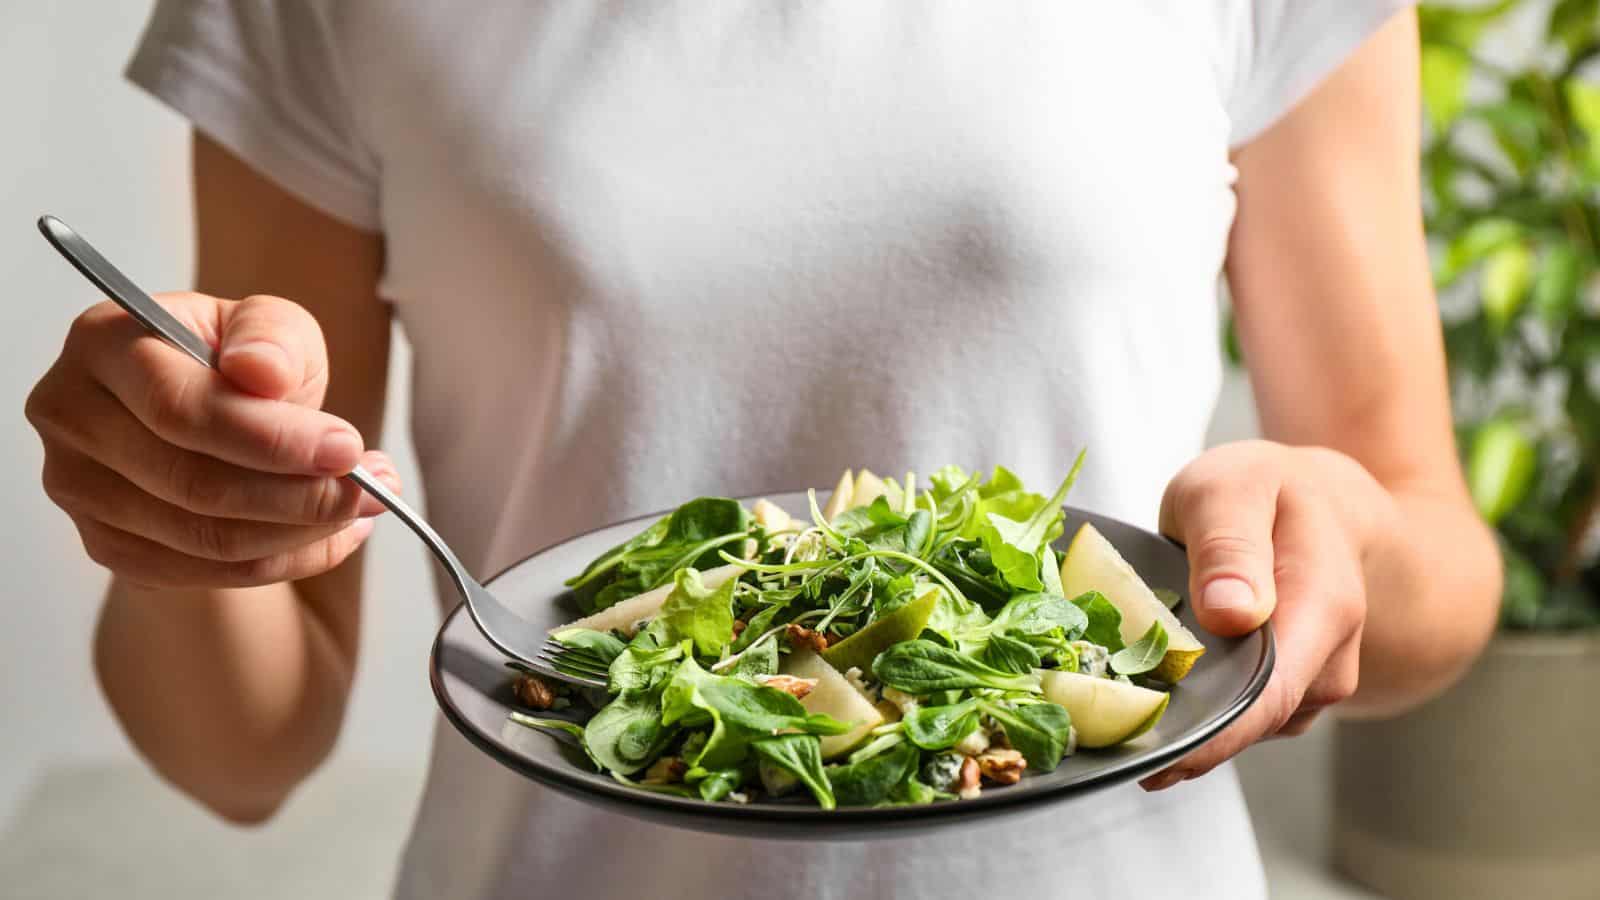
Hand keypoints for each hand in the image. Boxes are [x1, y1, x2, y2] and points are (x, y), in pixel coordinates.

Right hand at [25, 292, 400, 588]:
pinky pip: (205, 574)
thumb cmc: (240, 360)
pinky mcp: (105, 542)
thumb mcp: (271, 325)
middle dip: (302, 495)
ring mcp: (77, 486)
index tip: (348, 449)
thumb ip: (272, 337)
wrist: (212, 412)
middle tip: (377, 487)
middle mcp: (71, 414)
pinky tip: (330, 534)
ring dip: (303, 532)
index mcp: (103, 341)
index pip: (181, 409)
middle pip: (192, 484)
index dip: (272, 439)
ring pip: (204, 540)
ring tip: (366, 505)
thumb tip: (261, 372)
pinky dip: (284, 561)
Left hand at [1140, 440, 1378, 790]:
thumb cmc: (1266, 491)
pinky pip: (1233, 710)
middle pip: (1249, 722)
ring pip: (1238, 722)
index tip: (1152, 760)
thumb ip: (1230, 544)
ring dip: (1181, 718)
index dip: (1211, 738)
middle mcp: (1324, 660)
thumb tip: (1230, 613)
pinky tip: (1146, 688)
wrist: (1313, 501)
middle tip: (1099, 741)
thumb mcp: (1234, 489)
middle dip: (1179, 737)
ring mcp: (1305, 682)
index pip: (1270, 697)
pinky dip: (1189, 703)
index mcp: (1323, 609)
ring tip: (1113, 699)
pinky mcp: (1279, 690)